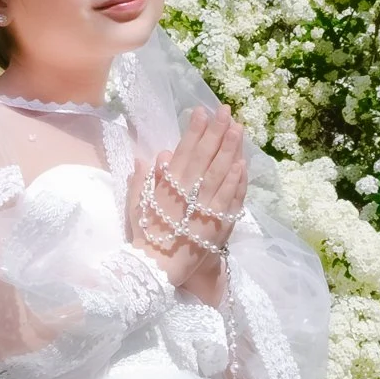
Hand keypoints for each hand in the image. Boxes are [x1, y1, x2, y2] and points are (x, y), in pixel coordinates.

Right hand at [125, 104, 246, 298]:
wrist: (154, 268)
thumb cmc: (145, 236)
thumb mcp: (137, 205)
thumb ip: (143, 180)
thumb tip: (151, 157)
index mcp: (167, 185)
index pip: (183, 151)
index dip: (194, 130)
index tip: (202, 111)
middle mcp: (186, 191)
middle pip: (205, 156)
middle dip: (216, 131)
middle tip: (226, 111)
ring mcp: (203, 206)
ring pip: (219, 173)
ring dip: (229, 150)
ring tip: (238, 129)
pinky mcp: (216, 223)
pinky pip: (229, 198)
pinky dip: (235, 181)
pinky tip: (242, 165)